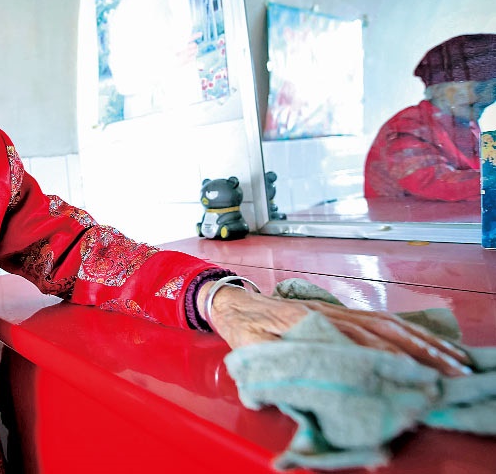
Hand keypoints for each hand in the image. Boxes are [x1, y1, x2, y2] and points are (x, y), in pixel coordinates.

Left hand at [209, 287, 472, 376]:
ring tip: (449, 357)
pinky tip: (425, 340)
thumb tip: (296, 381)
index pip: (353, 340)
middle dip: (416, 351)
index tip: (409, 373)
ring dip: (419, 340)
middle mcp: (327, 312)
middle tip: (447, 371)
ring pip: (383, 322)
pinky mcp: (338, 310)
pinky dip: (405, 329)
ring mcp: (335, 309)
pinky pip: (377, 318)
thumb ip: (274, 363)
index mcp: (306, 322)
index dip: (383, 357)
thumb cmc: (243, 329)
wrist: (234, 302)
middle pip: (379, 330)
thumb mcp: (250, 349)